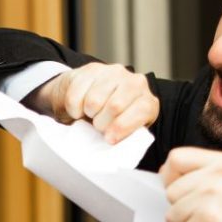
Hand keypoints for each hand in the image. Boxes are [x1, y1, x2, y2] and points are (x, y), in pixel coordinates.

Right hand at [26, 62, 158, 143]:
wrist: (89, 98)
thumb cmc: (108, 121)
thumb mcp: (122, 132)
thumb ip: (124, 138)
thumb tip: (116, 152)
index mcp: (147, 102)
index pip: (140, 111)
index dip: (122, 127)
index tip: (109, 139)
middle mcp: (135, 82)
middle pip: (115, 106)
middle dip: (102, 122)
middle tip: (97, 126)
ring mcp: (114, 72)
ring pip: (94, 101)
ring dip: (87, 113)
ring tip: (90, 114)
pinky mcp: (92, 69)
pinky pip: (76, 95)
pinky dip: (74, 108)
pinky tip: (80, 107)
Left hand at [159, 147, 221, 221]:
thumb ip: (205, 176)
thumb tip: (167, 176)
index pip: (176, 158)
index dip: (171, 178)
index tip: (182, 192)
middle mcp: (218, 177)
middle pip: (171, 192)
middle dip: (183, 211)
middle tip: (209, 219)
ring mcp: (212, 200)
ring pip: (173, 216)